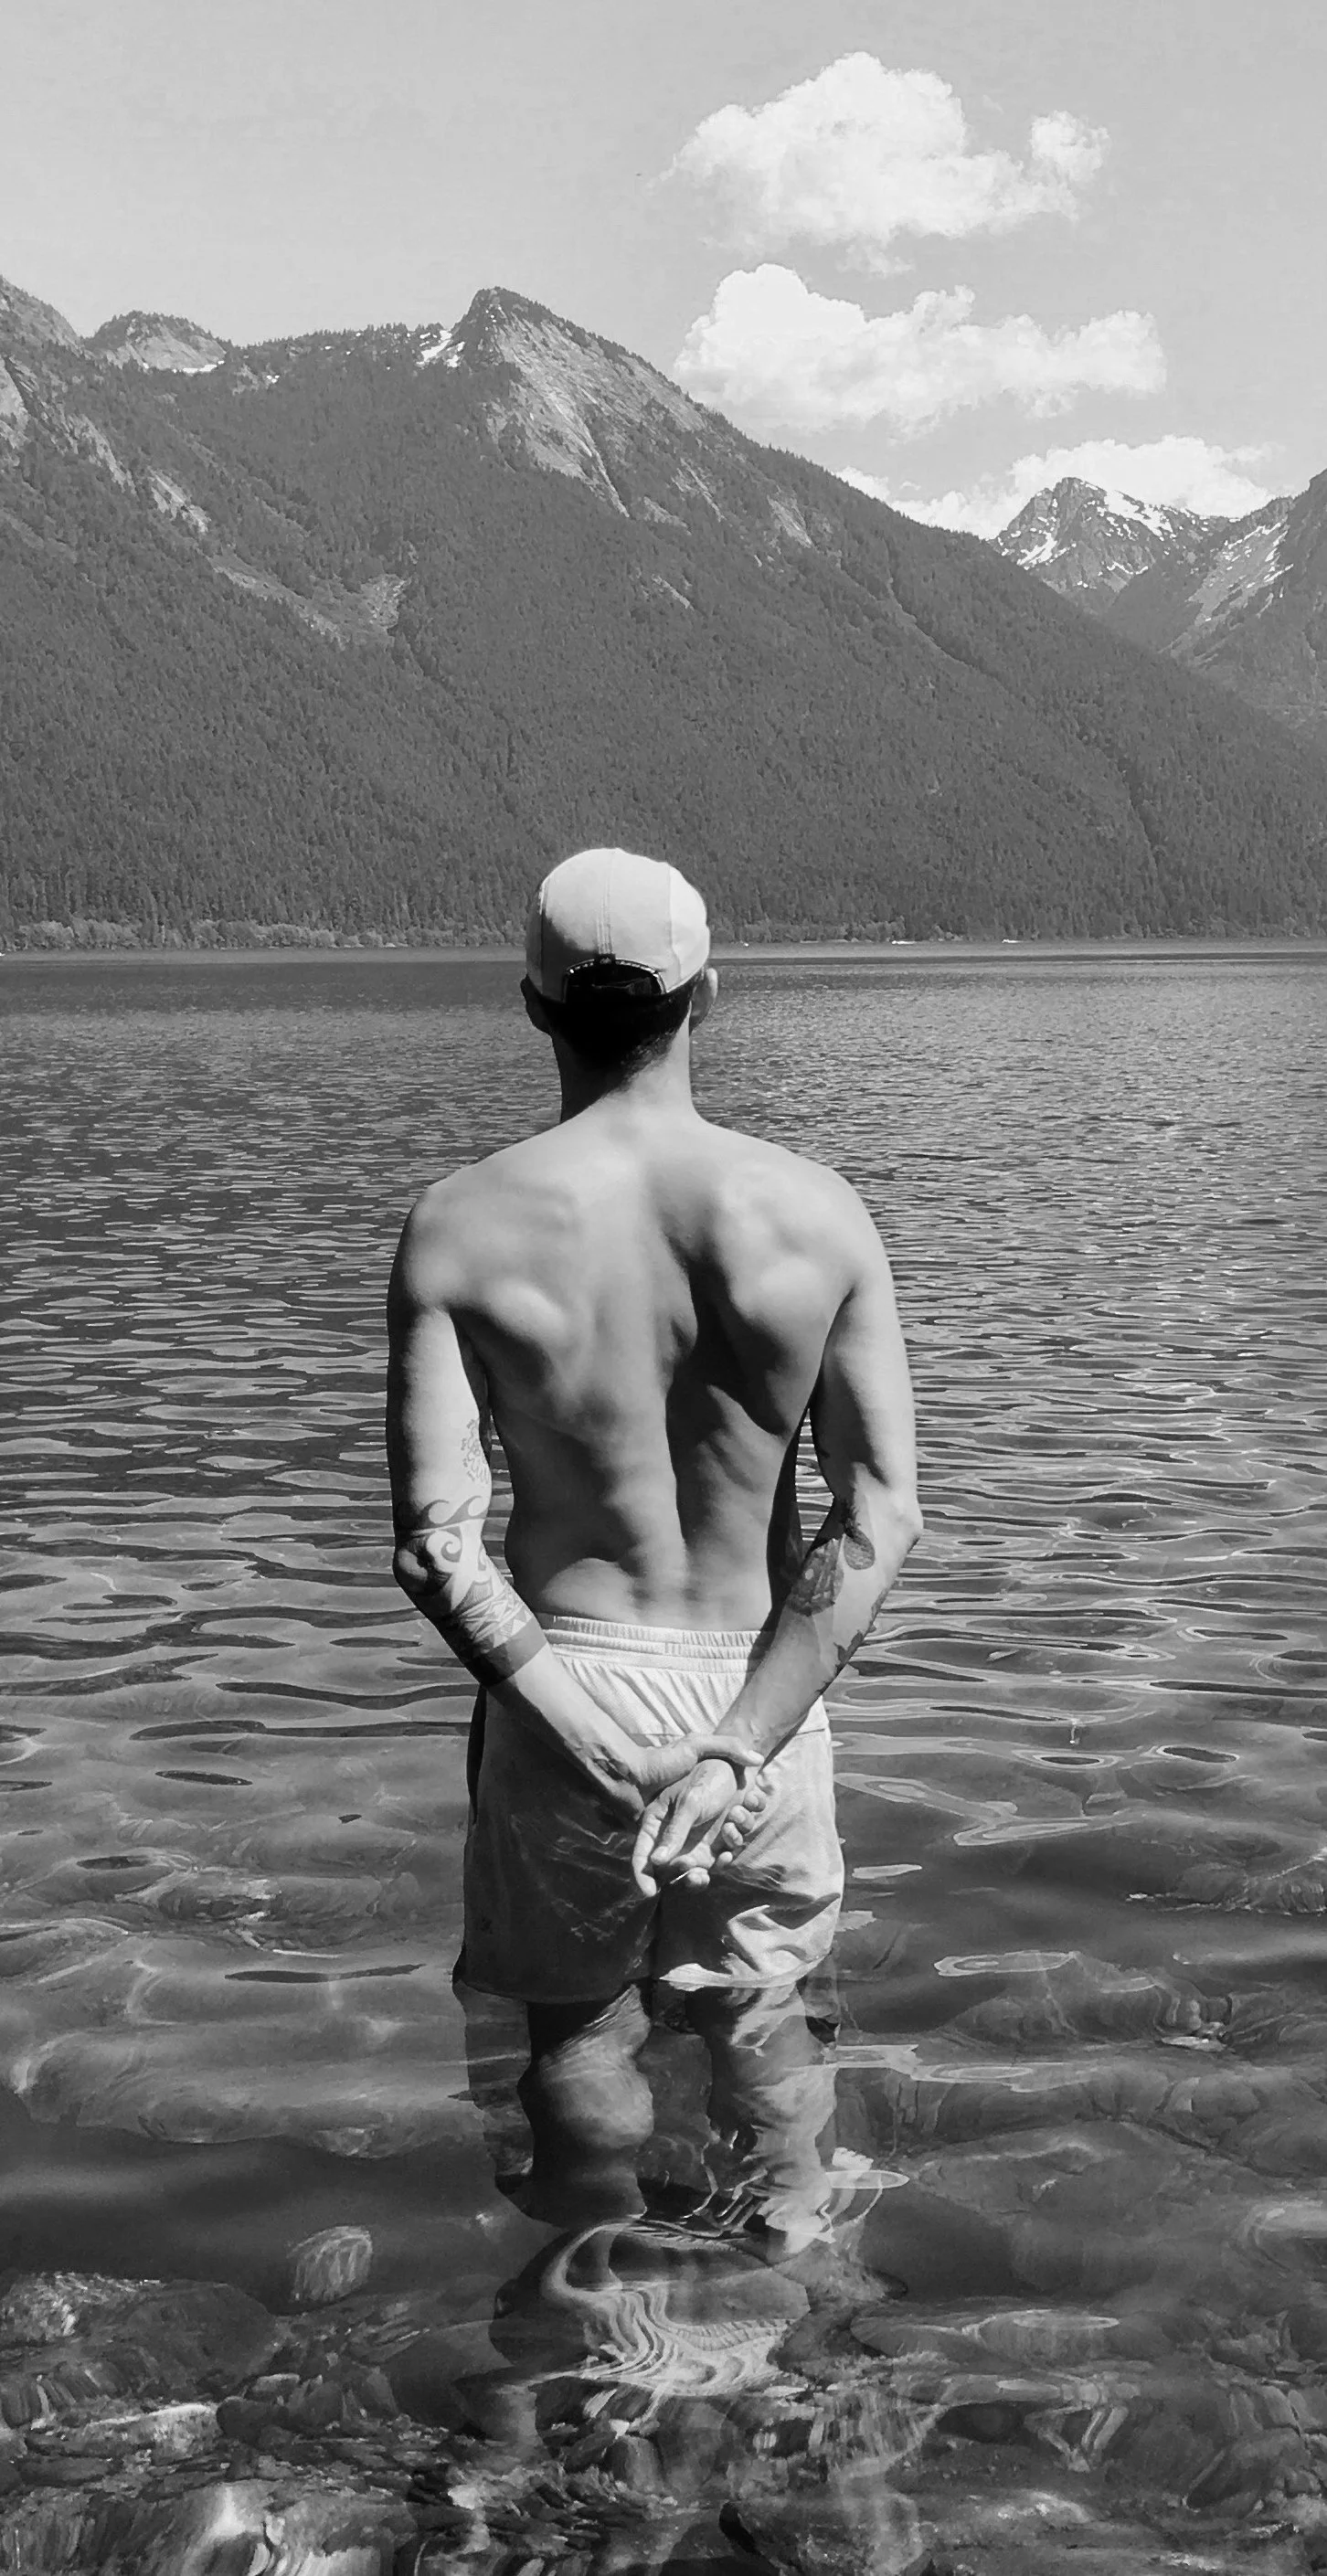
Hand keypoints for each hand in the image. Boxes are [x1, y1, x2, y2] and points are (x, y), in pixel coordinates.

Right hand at [632, 1757, 769, 1895]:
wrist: (738, 1763)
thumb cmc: (707, 1776)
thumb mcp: (690, 1803)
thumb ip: (674, 1833)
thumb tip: (656, 1862)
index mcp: (660, 1824)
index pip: (643, 1857)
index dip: (642, 1877)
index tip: (650, 1893)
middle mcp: (680, 1838)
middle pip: (677, 1873)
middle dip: (691, 1877)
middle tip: (699, 1874)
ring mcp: (703, 1840)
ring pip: (709, 1866)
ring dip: (726, 1845)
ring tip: (733, 1818)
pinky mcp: (724, 1839)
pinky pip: (731, 1851)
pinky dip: (738, 1836)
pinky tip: (742, 1811)